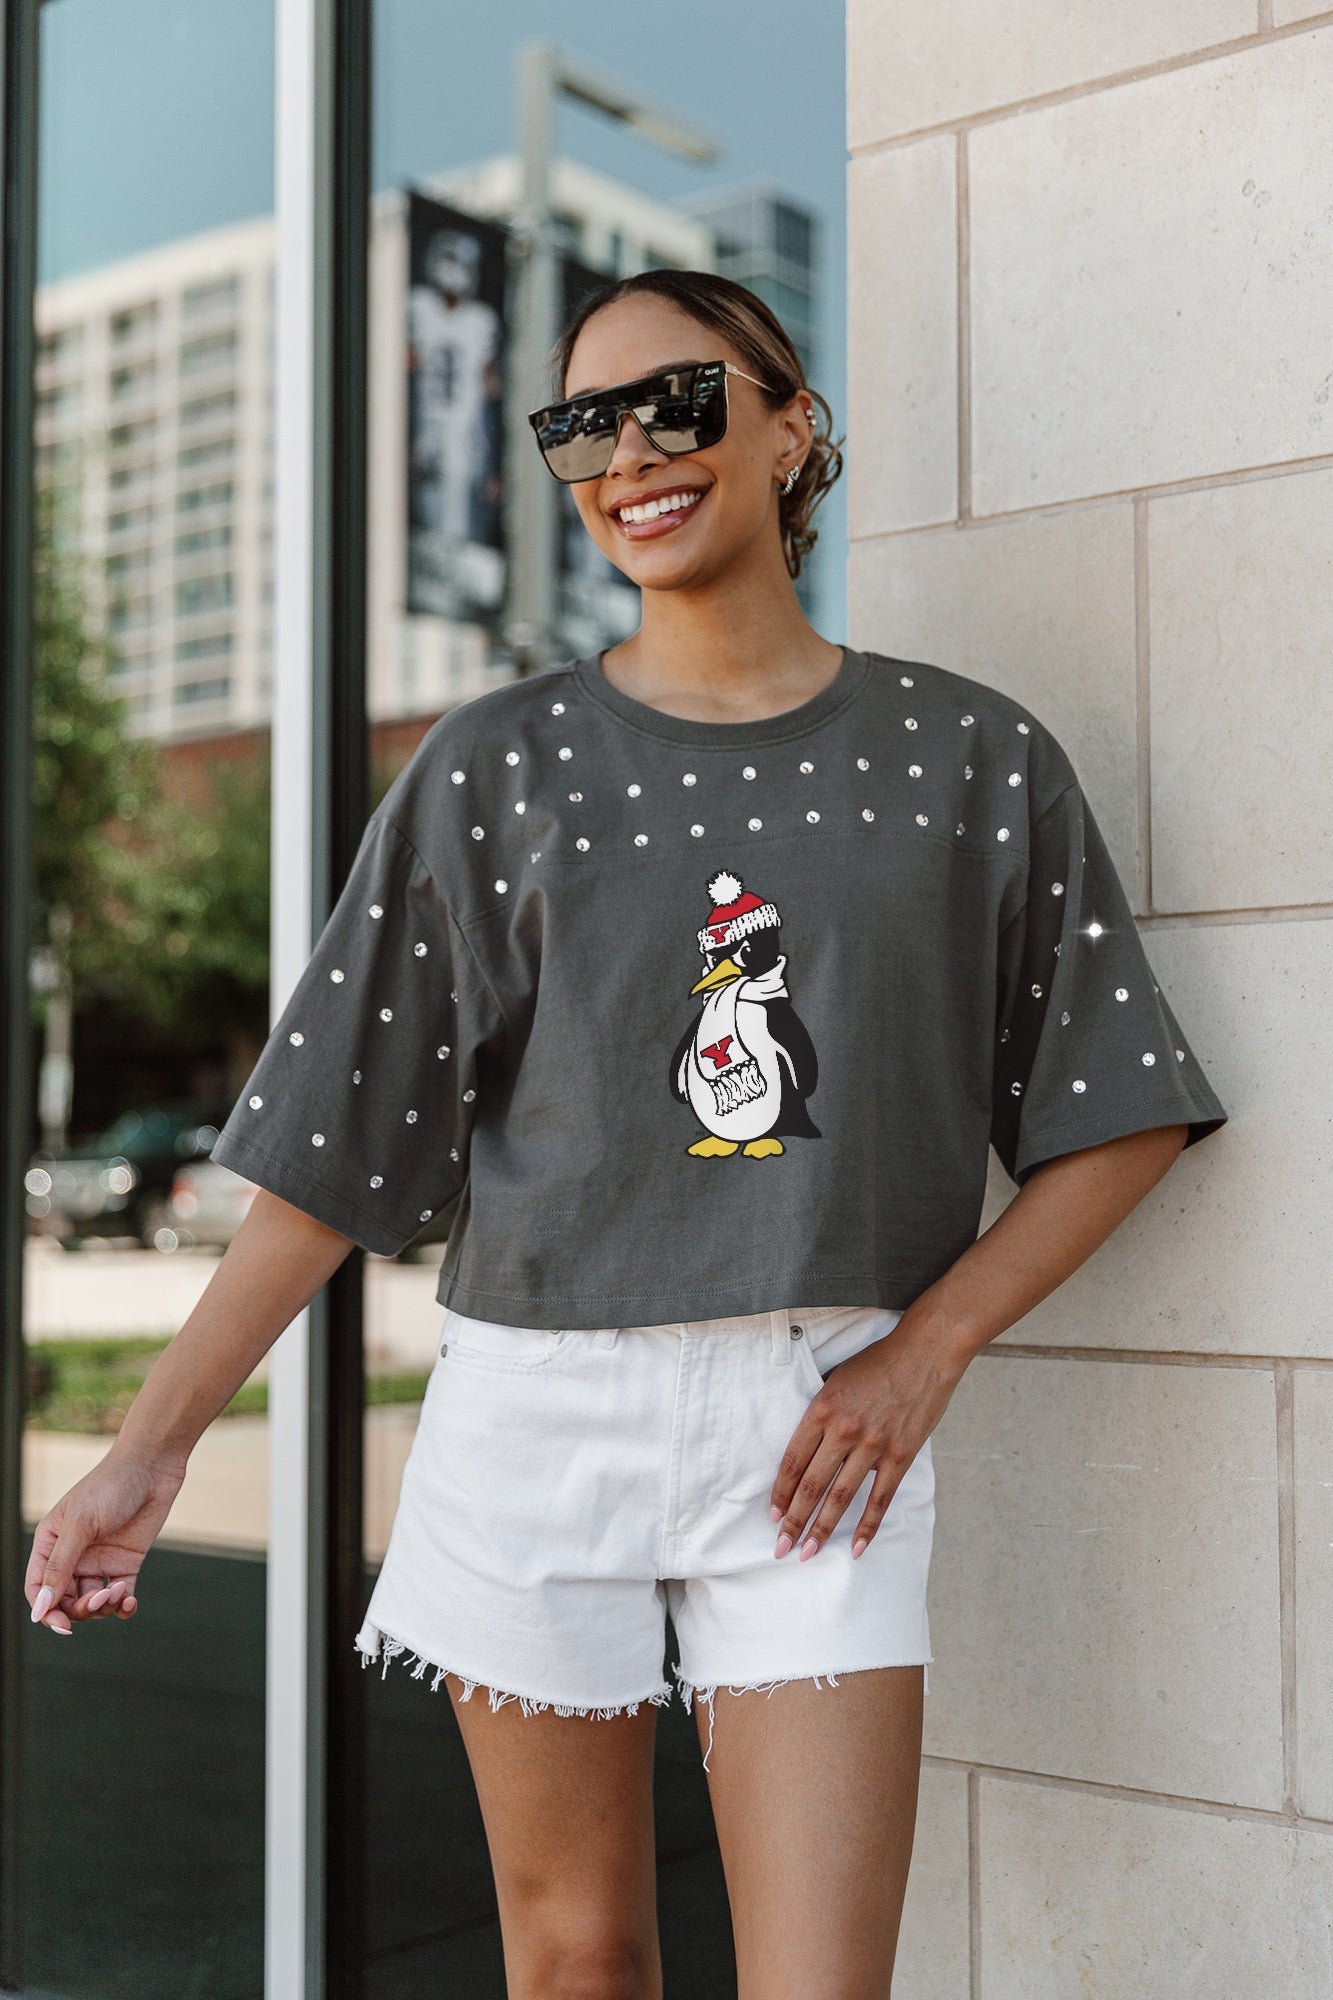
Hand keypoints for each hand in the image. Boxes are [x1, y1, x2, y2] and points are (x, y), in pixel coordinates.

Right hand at [24, 1446, 188, 1635]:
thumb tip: (41, 1608)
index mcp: (50, 1543)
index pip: (38, 1589)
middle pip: (65, 1601)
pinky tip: (129, 1602)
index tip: (63, 1625)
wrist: (153, 1465)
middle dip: (79, 1609)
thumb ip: (60, 1567)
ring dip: (103, 1606)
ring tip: (118, 1591)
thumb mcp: (81, 1525)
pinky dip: (123, 1607)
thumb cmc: (111, 1485)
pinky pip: (119, 1598)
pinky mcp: (125, 1564)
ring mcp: (99, 1561)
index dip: (46, 1611)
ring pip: (92, 1602)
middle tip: (100, 1598)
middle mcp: (73, 1556)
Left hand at [769, 1317, 969, 1562]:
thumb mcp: (836, 1379)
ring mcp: (873, 1445)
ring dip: (822, 1529)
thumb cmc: (878, 1362)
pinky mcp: (901, 1455)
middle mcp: (843, 1430)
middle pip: (811, 1486)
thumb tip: (806, 1451)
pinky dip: (867, 1526)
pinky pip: (880, 1498)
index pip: (792, 1462)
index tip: (773, 1516)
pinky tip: (855, 1548)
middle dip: (793, 1522)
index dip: (780, 1493)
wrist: (925, 1352)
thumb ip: (821, 1414)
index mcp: (821, 1409)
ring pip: (840, 1497)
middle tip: (781, 1548)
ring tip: (807, 1553)